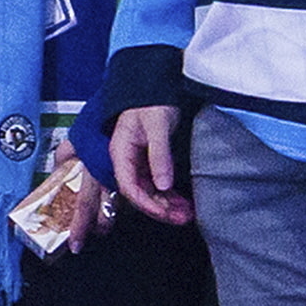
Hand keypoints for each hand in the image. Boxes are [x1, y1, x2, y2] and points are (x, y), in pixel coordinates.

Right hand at [104, 102, 191, 226]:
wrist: (153, 84)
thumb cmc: (152, 100)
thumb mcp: (158, 125)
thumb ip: (159, 155)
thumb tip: (163, 185)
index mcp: (119, 152)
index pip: (129, 186)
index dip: (147, 204)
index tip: (167, 213)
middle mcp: (123, 161)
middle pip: (132, 195)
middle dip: (150, 212)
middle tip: (176, 220)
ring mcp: (134, 163)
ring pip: (145, 193)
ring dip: (164, 206)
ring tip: (186, 214)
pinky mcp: (145, 163)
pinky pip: (153, 185)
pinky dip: (167, 196)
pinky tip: (181, 203)